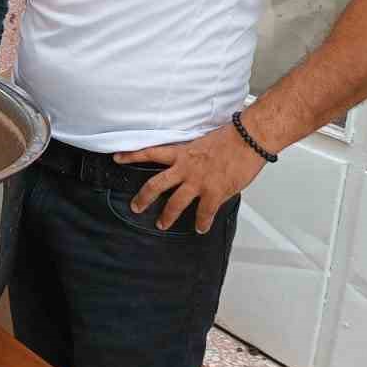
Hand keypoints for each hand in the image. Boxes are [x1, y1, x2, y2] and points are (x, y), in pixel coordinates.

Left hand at [114, 124, 267, 232]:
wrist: (249, 139)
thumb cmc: (230, 137)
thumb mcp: (202, 142)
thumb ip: (193, 156)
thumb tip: (192, 166)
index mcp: (181, 152)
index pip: (149, 152)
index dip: (131, 155)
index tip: (117, 158)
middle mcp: (185, 168)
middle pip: (155, 184)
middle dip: (143, 198)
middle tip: (136, 207)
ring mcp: (198, 181)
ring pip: (175, 202)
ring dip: (167, 216)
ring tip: (162, 224)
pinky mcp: (214, 192)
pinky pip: (204, 212)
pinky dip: (202, 223)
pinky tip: (201, 229)